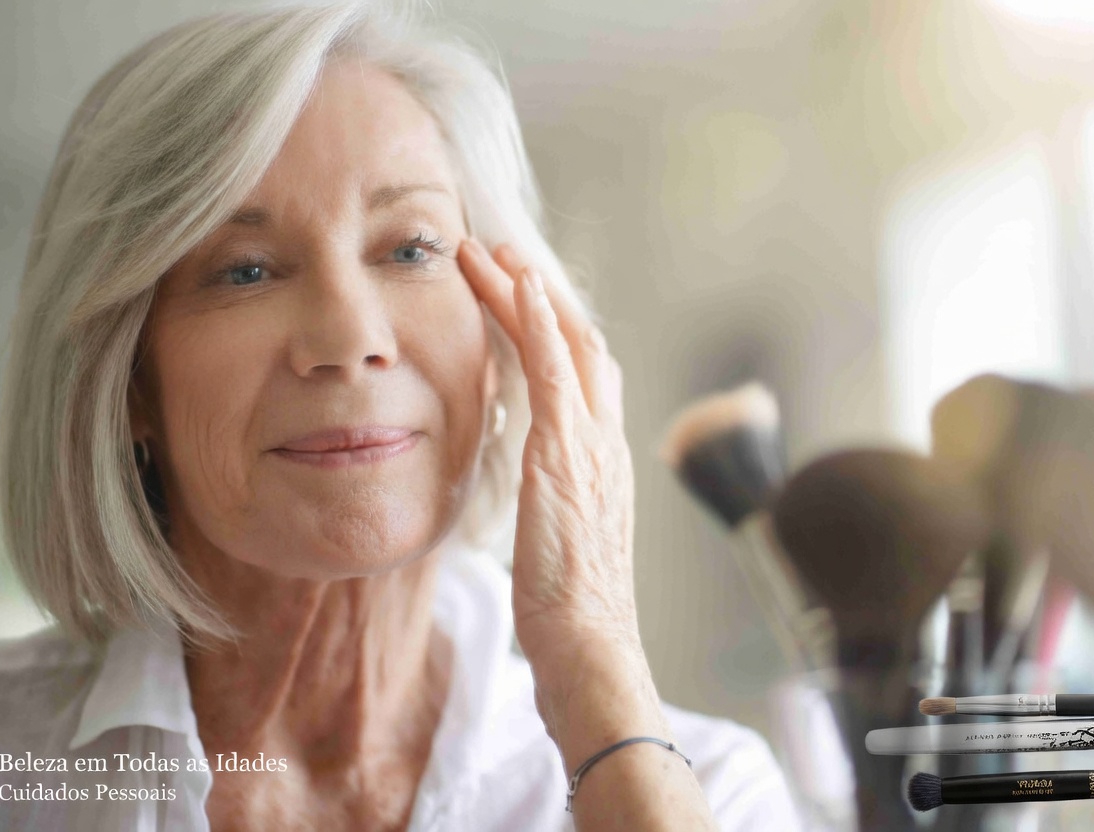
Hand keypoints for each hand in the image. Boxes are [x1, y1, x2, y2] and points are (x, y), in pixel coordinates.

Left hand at [456, 240, 645, 712]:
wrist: (592, 651)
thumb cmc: (570, 613)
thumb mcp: (560, 545)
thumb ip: (553, 504)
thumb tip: (533, 490)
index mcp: (601, 462)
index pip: (582, 376)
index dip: (551, 330)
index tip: (519, 297)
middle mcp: (605, 442)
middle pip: (578, 345)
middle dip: (539, 295)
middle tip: (503, 255)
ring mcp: (592, 445)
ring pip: (565, 344)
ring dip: (526, 292)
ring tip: (489, 253)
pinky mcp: (568, 455)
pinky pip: (555, 371)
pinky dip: (536, 321)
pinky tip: (516, 284)